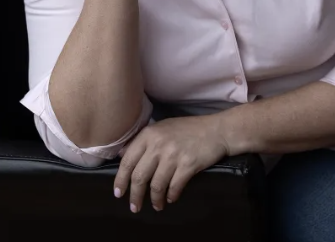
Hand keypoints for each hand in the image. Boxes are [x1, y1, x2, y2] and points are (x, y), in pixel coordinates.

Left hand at [113, 114, 229, 212]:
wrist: (216, 130)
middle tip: (135, 207)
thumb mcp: (162, 128)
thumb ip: (143, 141)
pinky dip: (171, 196)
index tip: (118, 193)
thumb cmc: (188, 129)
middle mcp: (158, 144)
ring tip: (157, 206)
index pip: (128, 161)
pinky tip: (171, 198)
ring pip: (156, 185)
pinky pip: (174, 187)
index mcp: (149, 134)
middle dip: (135, 196)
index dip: (121, 180)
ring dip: (155, 200)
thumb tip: (121, 155)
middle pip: (139, 176)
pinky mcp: (188, 165)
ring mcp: (173, 155)